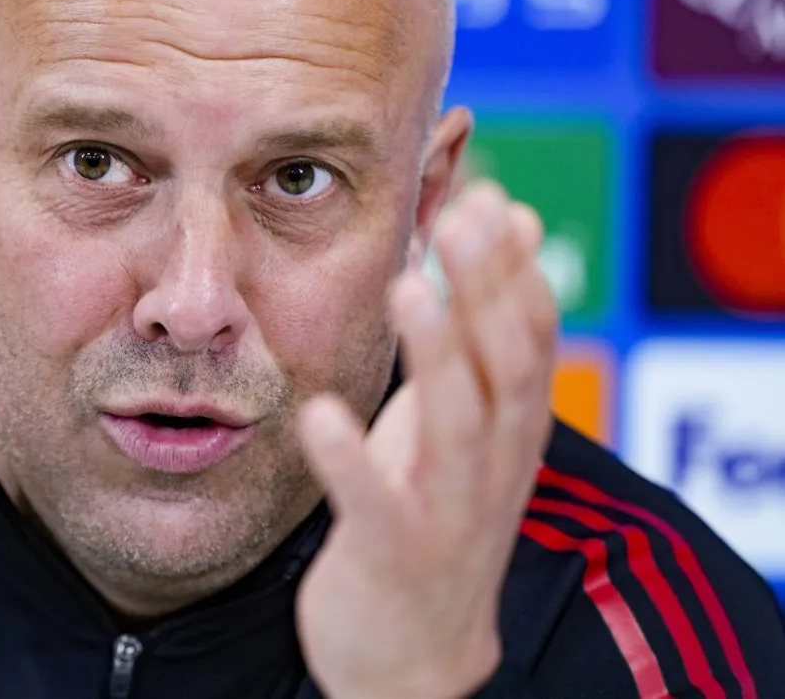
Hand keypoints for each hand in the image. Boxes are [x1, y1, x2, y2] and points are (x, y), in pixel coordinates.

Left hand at [296, 181, 557, 697]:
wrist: (411, 654)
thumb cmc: (428, 508)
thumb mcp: (461, 415)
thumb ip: (478, 327)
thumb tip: (513, 219)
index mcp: (511, 425)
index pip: (531, 334)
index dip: (514, 267)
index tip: (489, 195)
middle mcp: (495, 464)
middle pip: (508, 365)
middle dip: (488, 288)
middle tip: (462, 215)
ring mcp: (450, 512)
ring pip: (460, 425)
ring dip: (439, 354)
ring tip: (408, 288)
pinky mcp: (394, 554)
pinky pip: (375, 504)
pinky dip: (351, 460)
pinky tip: (317, 414)